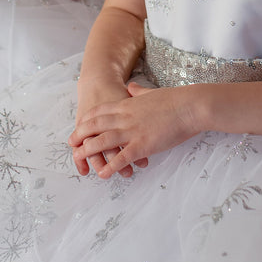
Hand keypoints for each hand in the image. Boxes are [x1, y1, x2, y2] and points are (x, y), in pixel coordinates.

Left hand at [69, 81, 198, 179]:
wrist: (190, 106)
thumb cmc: (175, 100)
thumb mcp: (151, 92)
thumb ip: (138, 92)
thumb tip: (131, 87)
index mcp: (127, 104)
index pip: (99, 112)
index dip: (86, 121)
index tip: (78, 127)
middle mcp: (125, 118)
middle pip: (95, 126)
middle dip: (80, 135)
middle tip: (71, 145)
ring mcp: (133, 131)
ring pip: (102, 142)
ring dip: (88, 151)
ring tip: (79, 159)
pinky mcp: (143, 145)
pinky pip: (121, 158)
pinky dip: (110, 167)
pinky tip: (103, 174)